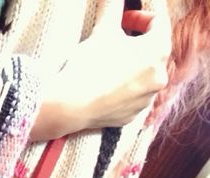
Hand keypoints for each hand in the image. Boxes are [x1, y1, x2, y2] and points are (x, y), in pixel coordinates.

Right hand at [30, 3, 171, 140]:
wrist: (69, 106)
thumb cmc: (88, 66)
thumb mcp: (102, 30)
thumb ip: (112, 6)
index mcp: (158, 50)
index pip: (158, 22)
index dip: (139, 16)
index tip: (123, 19)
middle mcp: (159, 76)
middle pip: (153, 50)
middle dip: (136, 42)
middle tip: (116, 40)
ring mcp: (145, 99)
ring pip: (143, 75)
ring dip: (131, 67)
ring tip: (109, 65)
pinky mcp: (131, 116)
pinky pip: (132, 97)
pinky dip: (123, 89)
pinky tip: (106, 86)